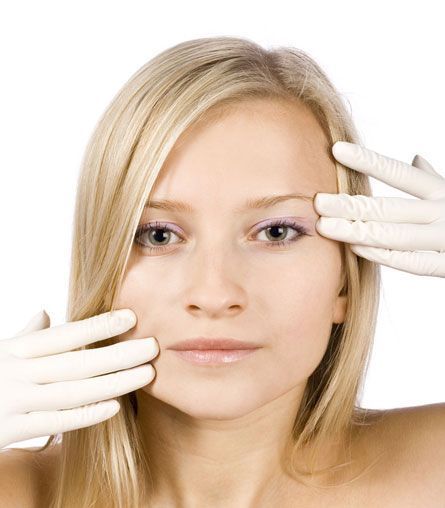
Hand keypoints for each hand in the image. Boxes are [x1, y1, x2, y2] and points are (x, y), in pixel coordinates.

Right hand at [0, 309, 158, 448]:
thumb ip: (24, 335)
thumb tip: (45, 312)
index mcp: (16, 350)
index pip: (64, 335)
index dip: (98, 325)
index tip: (131, 317)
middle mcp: (16, 374)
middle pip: (77, 363)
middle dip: (119, 354)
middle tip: (153, 346)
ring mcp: (14, 403)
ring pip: (73, 393)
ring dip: (114, 383)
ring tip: (146, 373)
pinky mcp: (9, 431)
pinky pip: (55, 424)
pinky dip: (86, 416)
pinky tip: (116, 406)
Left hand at [314, 142, 444, 276]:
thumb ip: (434, 178)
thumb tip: (415, 157)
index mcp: (442, 190)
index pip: (398, 172)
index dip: (367, 161)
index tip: (336, 150)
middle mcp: (443, 211)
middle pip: (388, 206)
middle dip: (350, 203)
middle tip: (317, 201)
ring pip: (394, 234)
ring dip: (356, 230)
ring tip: (325, 226)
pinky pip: (413, 262)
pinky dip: (384, 255)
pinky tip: (355, 249)